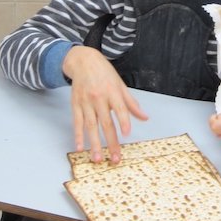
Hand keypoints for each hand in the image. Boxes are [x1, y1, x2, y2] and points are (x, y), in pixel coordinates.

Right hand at [63, 46, 147, 163]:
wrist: (83, 62)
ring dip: (94, 144)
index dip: (123, 121)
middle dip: (111, 142)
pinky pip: (76, 123)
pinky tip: (79, 147)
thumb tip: (145, 118)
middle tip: (115, 158)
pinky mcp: (75, 105)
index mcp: (113, 92)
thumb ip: (132, 104)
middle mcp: (99, 98)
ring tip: (97, 158)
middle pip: (106, 123)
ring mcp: (86, 103)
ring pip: (90, 127)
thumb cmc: (105, 74)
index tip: (127, 133)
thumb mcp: (121, 85)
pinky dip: (77, 136)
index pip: (120, 109)